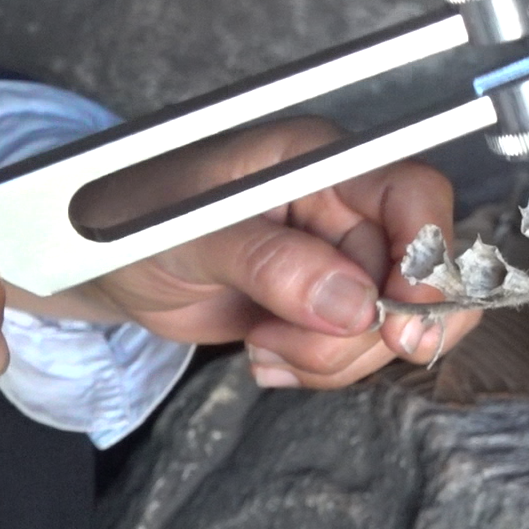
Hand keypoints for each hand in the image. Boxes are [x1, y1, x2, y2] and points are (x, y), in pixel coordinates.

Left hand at [4, 117, 480, 389]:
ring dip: (335, 357)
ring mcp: (342, 257)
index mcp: (320, 160)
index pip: (413, 193)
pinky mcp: (330, 304)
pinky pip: (362, 349)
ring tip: (263, 348)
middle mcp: (345, 204)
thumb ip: (270, 263)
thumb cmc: (127, 222)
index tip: (401, 317)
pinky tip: (267, 356)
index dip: (425, 254)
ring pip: (394, 322)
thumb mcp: (189, 237)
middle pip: (412, 276)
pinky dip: (321, 368)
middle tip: (292, 346)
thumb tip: (351, 302)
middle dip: (362, 330)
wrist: (103, 271)